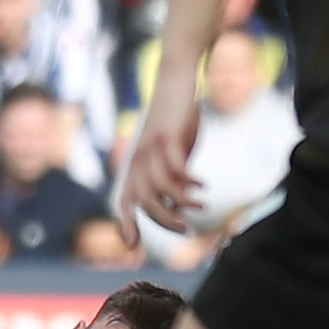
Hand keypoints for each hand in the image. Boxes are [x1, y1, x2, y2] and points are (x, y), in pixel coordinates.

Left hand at [113, 86, 201, 231]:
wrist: (175, 82)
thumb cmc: (176, 121)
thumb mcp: (172, 154)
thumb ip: (170, 178)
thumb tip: (175, 207)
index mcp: (137, 165)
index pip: (124, 200)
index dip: (125, 223)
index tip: (132, 246)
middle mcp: (139, 159)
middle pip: (143, 200)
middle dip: (163, 220)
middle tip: (186, 228)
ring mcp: (151, 147)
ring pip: (159, 187)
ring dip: (181, 202)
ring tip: (201, 206)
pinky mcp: (166, 136)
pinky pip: (175, 167)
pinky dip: (189, 181)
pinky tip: (203, 185)